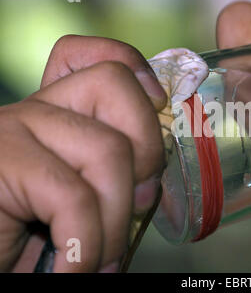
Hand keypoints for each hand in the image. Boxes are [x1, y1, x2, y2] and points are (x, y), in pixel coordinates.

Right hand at [0, 35, 165, 271]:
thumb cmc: (37, 240)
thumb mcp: (90, 199)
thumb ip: (116, 176)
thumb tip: (155, 183)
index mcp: (62, 114)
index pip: (97, 58)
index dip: (136, 66)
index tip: (160, 99)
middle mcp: (36, 109)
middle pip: (115, 85)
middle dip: (148, 150)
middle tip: (140, 205)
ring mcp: (13, 128)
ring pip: (107, 148)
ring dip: (116, 221)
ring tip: (103, 258)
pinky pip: (73, 196)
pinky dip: (86, 244)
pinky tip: (74, 267)